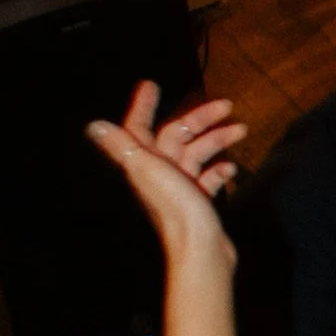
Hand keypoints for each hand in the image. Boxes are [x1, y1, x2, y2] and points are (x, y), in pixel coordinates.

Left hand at [87, 80, 245, 265]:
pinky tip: (231, 168)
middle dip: (200, 119)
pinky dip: (218, 169)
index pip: (138, 128)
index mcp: (144, 163)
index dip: (142, 107)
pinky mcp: (196, 202)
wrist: (201, 250)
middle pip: (176, 137)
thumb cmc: (176, 209)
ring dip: (216, 140)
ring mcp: (178, 188)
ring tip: (241, 130)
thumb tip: (95, 125)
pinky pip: (207, 177)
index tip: (151, 85)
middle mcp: (158, 173)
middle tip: (227, 105)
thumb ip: (124, 146)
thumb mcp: (148, 170)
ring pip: (195, 154)